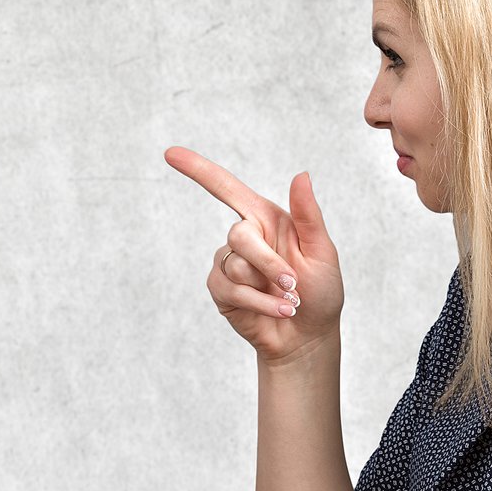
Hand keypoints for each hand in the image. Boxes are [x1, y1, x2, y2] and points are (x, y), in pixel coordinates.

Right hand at [164, 147, 343, 362]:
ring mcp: (230, 264)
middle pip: (238, 235)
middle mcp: (246, 237)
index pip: (227, 189)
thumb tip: (300, 175)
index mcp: (267, 219)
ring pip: (234, 265)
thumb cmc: (321, 292)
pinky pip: (230, 289)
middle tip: (292, 283)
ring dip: (265, 287)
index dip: (199, 170)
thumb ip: (308, 214)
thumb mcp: (322, 251)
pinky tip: (277, 311)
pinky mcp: (221, 291)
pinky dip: (257, 303)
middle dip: (267, 262)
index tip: (169, 153)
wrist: (308, 337)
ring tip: (289, 301)